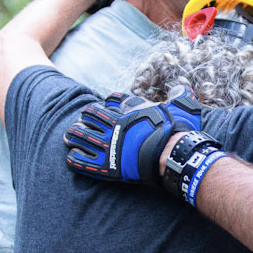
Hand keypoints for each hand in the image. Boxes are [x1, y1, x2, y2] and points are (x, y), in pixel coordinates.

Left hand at [63, 91, 205, 186]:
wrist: (172, 154)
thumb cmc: (177, 130)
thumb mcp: (183, 106)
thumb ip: (180, 95)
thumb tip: (182, 87)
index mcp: (130, 110)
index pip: (112, 100)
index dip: (108, 103)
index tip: (106, 106)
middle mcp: (115, 124)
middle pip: (91, 115)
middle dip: (86, 117)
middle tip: (82, 121)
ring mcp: (108, 144)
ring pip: (81, 135)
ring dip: (74, 135)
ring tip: (70, 136)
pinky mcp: (106, 165)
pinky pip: (82, 160)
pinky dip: (75, 158)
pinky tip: (72, 157)